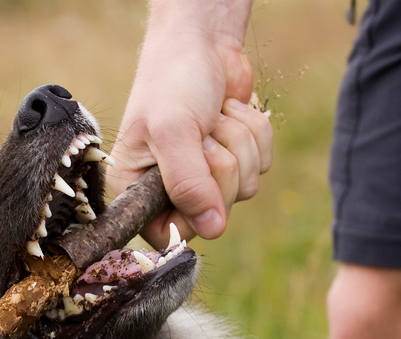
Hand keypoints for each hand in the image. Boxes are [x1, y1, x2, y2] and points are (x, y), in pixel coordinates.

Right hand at [107, 2, 271, 247]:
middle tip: (203, 134)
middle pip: (216, 211)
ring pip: (245, 188)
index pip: (168, 233)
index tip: (197, 183)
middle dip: (220, 165)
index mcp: (137, 189)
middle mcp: (170, 190)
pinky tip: (228, 112)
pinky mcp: (236, 160)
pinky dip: (254, 134)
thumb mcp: (172, 131)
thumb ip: (188, 183)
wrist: (202, 42)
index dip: (191, 215)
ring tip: (212, 117)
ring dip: (238, 143)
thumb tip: (212, 229)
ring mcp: (207, 177)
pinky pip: (263, 165)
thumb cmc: (172, 81)